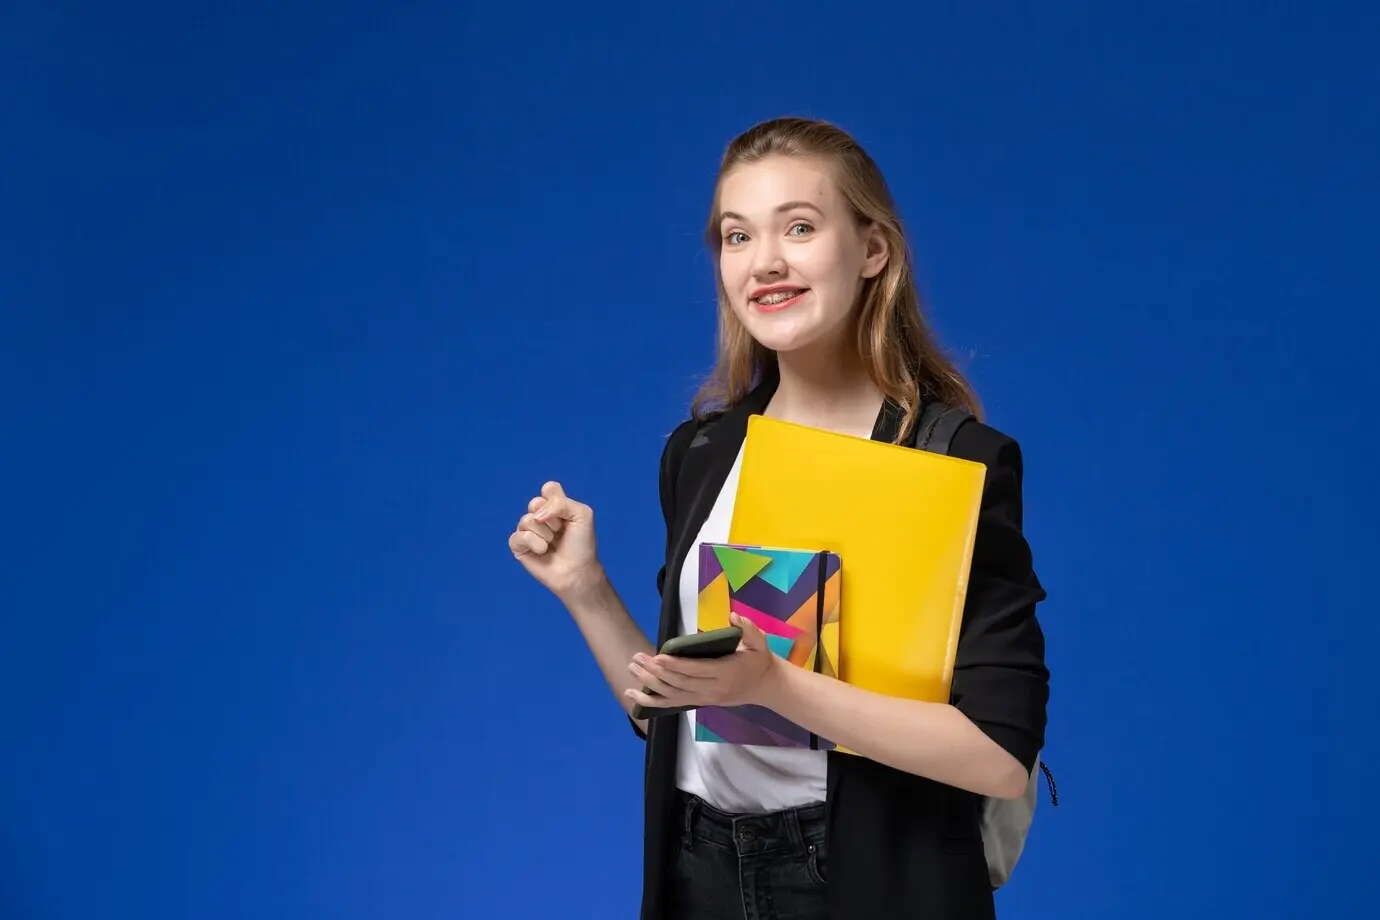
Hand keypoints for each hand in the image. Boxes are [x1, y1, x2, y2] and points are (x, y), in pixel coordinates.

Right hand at [509, 481, 603, 599]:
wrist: (577, 570)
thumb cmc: (581, 544)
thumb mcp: (582, 514)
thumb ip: (560, 503)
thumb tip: (536, 515)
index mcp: (555, 506)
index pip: (548, 488)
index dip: (557, 500)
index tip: (567, 516)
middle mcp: (540, 515)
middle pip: (535, 502)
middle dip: (552, 519)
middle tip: (560, 532)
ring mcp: (528, 530)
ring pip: (526, 520)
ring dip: (545, 534)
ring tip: (552, 544)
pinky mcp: (519, 545)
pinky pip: (517, 536)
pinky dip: (533, 543)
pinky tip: (542, 551)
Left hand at [624, 613, 782, 710]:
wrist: (765, 686)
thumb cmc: (758, 660)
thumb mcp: (759, 642)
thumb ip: (747, 629)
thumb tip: (734, 616)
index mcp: (725, 673)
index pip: (696, 670)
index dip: (677, 666)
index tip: (659, 657)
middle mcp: (712, 689)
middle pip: (680, 683)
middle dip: (656, 672)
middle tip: (638, 659)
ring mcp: (704, 698)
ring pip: (673, 694)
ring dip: (650, 684)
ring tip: (632, 669)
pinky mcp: (698, 702)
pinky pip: (672, 703)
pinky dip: (652, 701)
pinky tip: (634, 695)